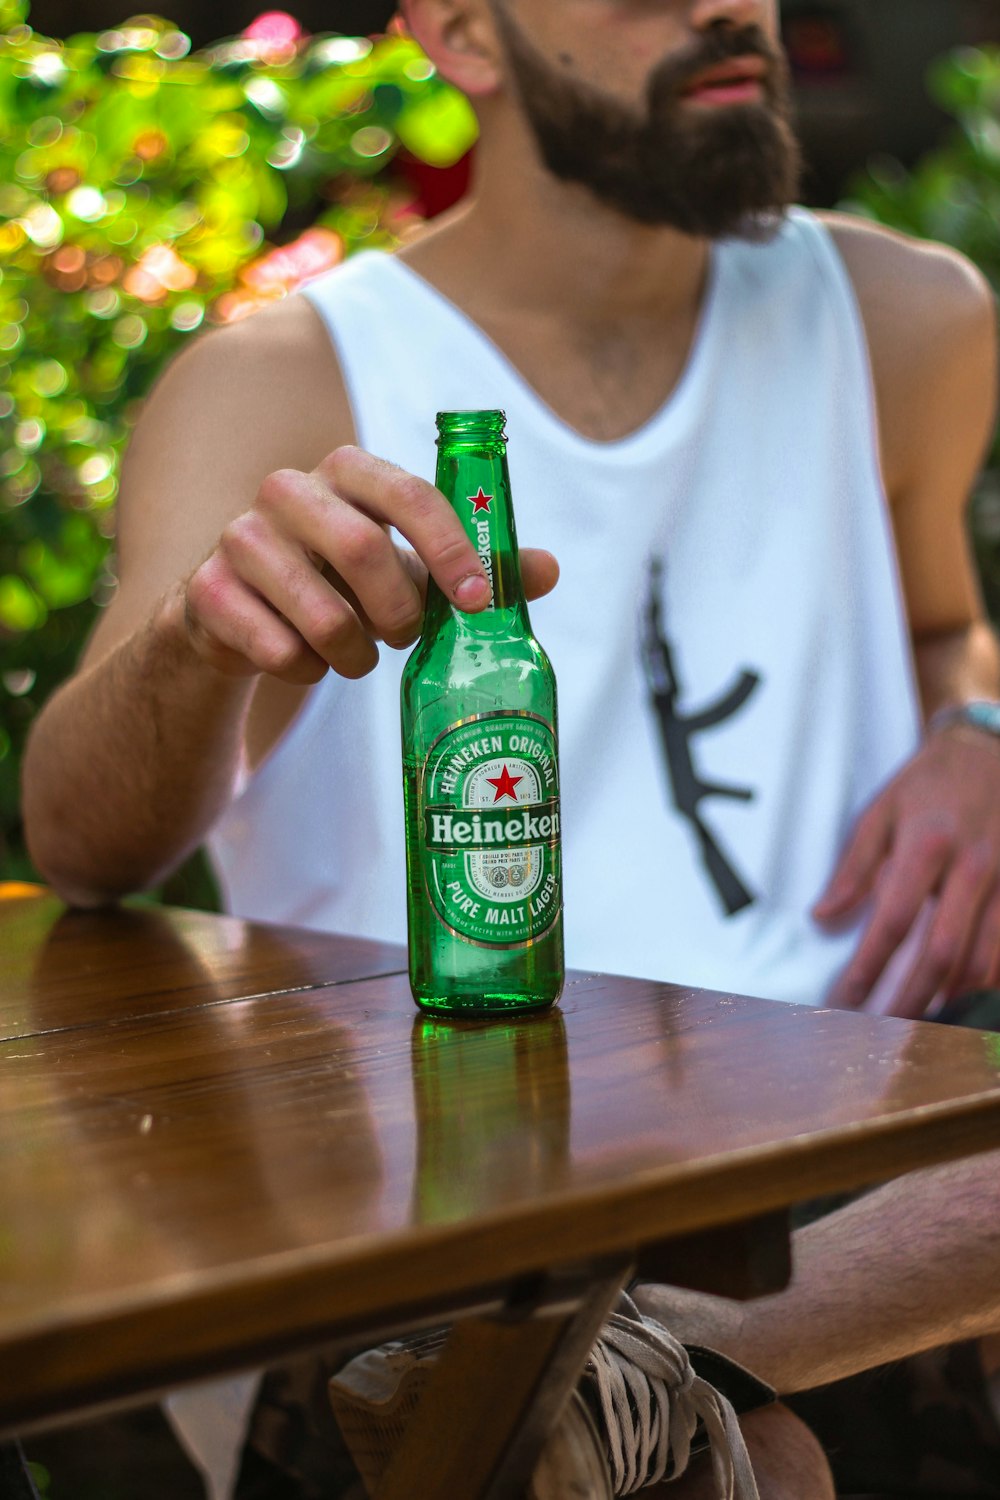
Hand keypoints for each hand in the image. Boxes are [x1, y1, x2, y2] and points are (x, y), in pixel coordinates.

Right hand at [180, 445, 558, 683]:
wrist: (238, 612)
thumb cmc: (340, 582)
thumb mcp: (408, 571)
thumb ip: (474, 569)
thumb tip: (548, 570)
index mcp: (347, 471)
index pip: (409, 493)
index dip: (450, 548)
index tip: (479, 601)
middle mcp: (288, 491)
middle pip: (362, 549)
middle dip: (399, 611)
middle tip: (406, 639)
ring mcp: (240, 538)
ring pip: (320, 612)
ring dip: (354, 653)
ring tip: (356, 656)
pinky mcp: (207, 591)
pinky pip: (275, 648)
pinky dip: (306, 669)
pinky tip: (304, 660)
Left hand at [814, 729, 999, 1016]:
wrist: (993, 751)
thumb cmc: (928, 783)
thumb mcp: (881, 810)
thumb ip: (854, 867)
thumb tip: (822, 917)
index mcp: (928, 844)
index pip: (893, 921)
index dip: (868, 966)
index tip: (845, 998)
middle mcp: (973, 866)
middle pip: (942, 952)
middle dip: (911, 998)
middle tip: (884, 1028)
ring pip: (983, 959)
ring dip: (951, 999)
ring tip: (921, 1024)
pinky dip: (986, 980)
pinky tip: (963, 998)